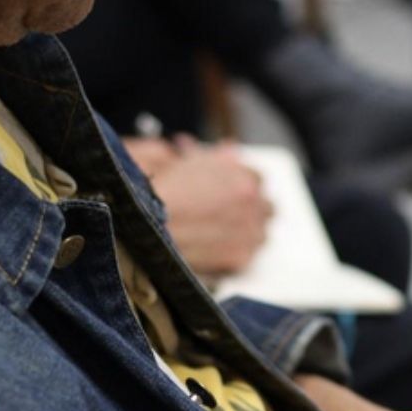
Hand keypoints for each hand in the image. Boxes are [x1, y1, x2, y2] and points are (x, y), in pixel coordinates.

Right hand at [122, 135, 272, 276]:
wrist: (144, 227)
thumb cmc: (160, 191)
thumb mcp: (189, 161)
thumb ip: (218, 157)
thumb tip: (231, 151)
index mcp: (243, 177)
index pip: (259, 179)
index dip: (243, 184)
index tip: (233, 191)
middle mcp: (252, 204)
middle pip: (267, 207)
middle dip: (252, 208)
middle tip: (230, 213)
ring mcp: (249, 233)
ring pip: (260, 233)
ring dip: (247, 232)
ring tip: (221, 233)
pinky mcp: (240, 259)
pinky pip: (247, 255)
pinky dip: (236, 253)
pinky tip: (216, 248)